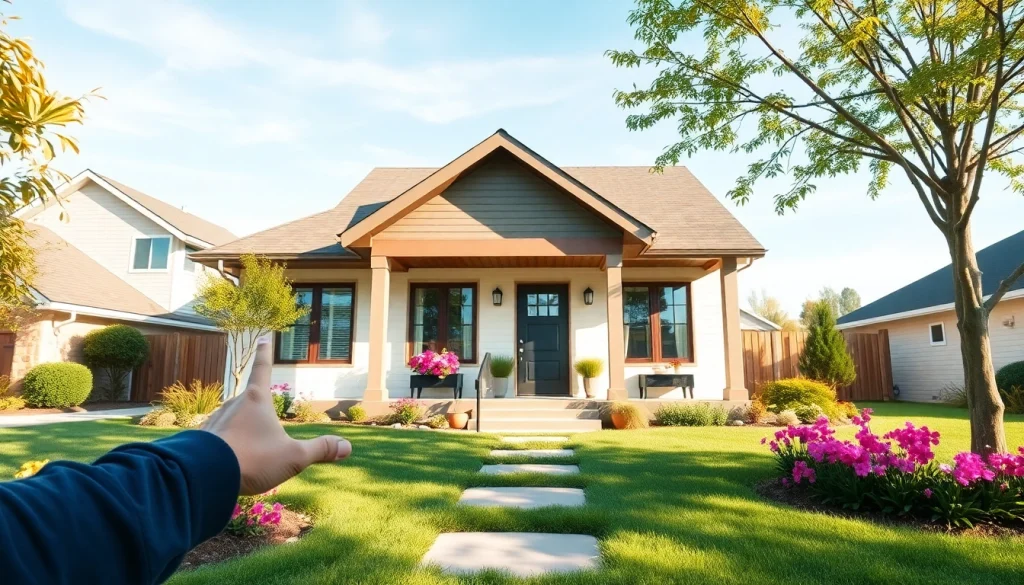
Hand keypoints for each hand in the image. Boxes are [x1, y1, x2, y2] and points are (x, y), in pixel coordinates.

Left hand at [203, 337, 351, 494]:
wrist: (205, 476)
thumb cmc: (254, 459)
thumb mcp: (293, 457)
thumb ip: (319, 450)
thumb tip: (347, 447)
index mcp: (256, 400)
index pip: (263, 370)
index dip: (265, 354)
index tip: (262, 338)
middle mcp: (233, 404)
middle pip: (249, 400)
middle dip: (257, 410)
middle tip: (265, 428)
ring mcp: (215, 420)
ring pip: (233, 419)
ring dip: (242, 430)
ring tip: (248, 452)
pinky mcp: (200, 438)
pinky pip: (219, 436)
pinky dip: (227, 444)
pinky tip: (228, 461)